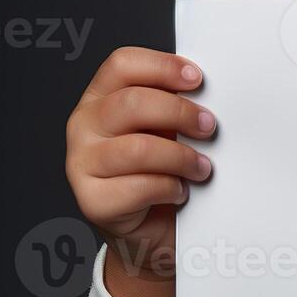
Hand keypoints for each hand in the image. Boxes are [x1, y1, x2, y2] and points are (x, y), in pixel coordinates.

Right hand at [65, 47, 215, 296]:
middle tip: (209, 127)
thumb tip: (215, 92)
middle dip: (180, 113)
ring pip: (138, 148)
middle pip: (131, 103)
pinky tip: (180, 191)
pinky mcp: (91, 200)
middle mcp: (84, 126)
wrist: (154, 232)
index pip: (122, 64)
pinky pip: (139, 187)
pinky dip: (170, 188)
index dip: (162, 66)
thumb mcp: (170, 131)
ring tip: (201, 168)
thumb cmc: (164, 172)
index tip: (198, 79)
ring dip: (181, 157)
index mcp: (102, 98)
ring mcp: (81, 164)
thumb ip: (177, 107)